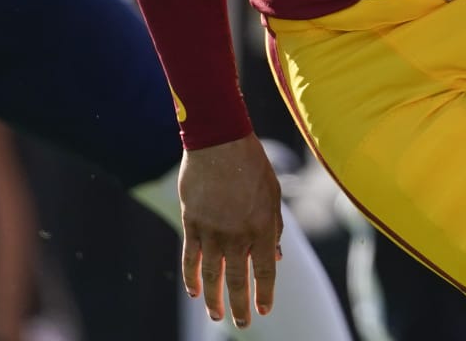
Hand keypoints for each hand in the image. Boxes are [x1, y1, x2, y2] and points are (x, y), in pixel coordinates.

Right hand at [178, 133, 283, 326]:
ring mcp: (212, 232)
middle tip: (241, 323)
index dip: (264, 294)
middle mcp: (237, 236)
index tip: (264, 309)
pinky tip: (193, 290)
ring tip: (216, 315)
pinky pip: (190, 257)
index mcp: (262, 229)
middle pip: (238, 282)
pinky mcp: (191, 224)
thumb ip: (274, 228)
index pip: (265, 273)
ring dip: (213, 299)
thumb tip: (275, 257)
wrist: (220, 142)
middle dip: (240, 306)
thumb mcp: (273, 195)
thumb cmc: (252, 165)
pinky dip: (191, 276)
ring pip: (212, 276)